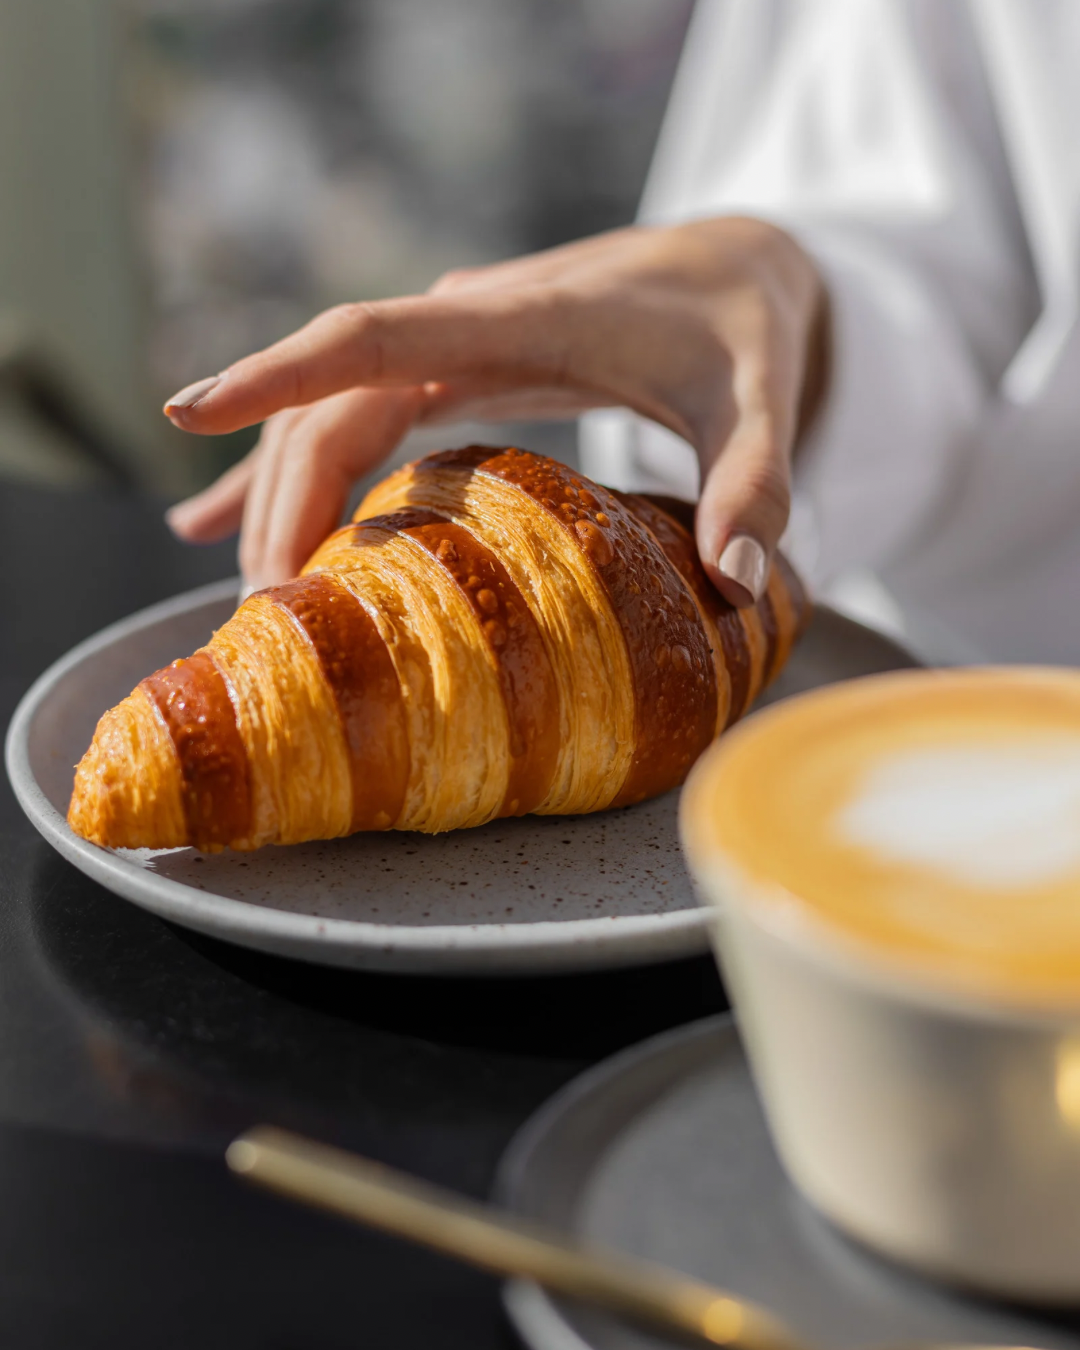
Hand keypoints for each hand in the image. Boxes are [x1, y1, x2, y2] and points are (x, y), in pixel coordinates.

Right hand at [164, 217, 826, 604]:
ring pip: (332, 417)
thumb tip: (740, 586)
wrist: (736, 266)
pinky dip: (294, 473)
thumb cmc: (740, 327)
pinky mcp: (456, 375)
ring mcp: (452, 350)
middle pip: (335, 406)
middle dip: (287, 499)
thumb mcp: (760, 400)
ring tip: (250, 591)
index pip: (373, 337)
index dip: (280, 372)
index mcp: (517, 320)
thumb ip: (754, 483)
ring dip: (282, 496)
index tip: (192, 408)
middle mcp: (464, 326)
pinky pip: (354, 422)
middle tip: (269, 608)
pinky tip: (226, 522)